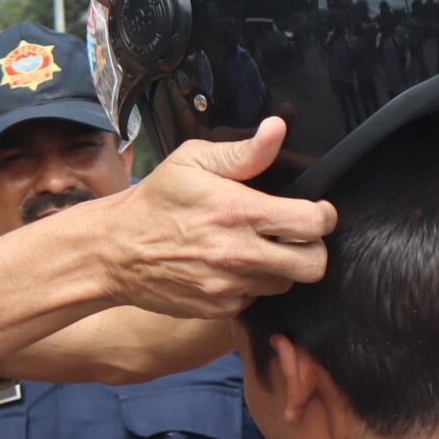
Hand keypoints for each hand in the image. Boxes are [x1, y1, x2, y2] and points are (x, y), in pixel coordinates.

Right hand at [95, 119, 333, 316]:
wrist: (115, 252)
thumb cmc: (155, 202)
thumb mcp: (193, 162)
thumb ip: (242, 152)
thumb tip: (277, 129)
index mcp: (239, 212)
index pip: (313, 223)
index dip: (324, 216)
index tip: (316, 211)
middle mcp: (239, 254)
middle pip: (313, 265)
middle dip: (313, 249)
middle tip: (297, 236)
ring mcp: (230, 287)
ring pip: (286, 284)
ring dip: (281, 268)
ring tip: (258, 249)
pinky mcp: (220, 308)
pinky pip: (255, 300)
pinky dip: (251, 285)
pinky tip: (232, 267)